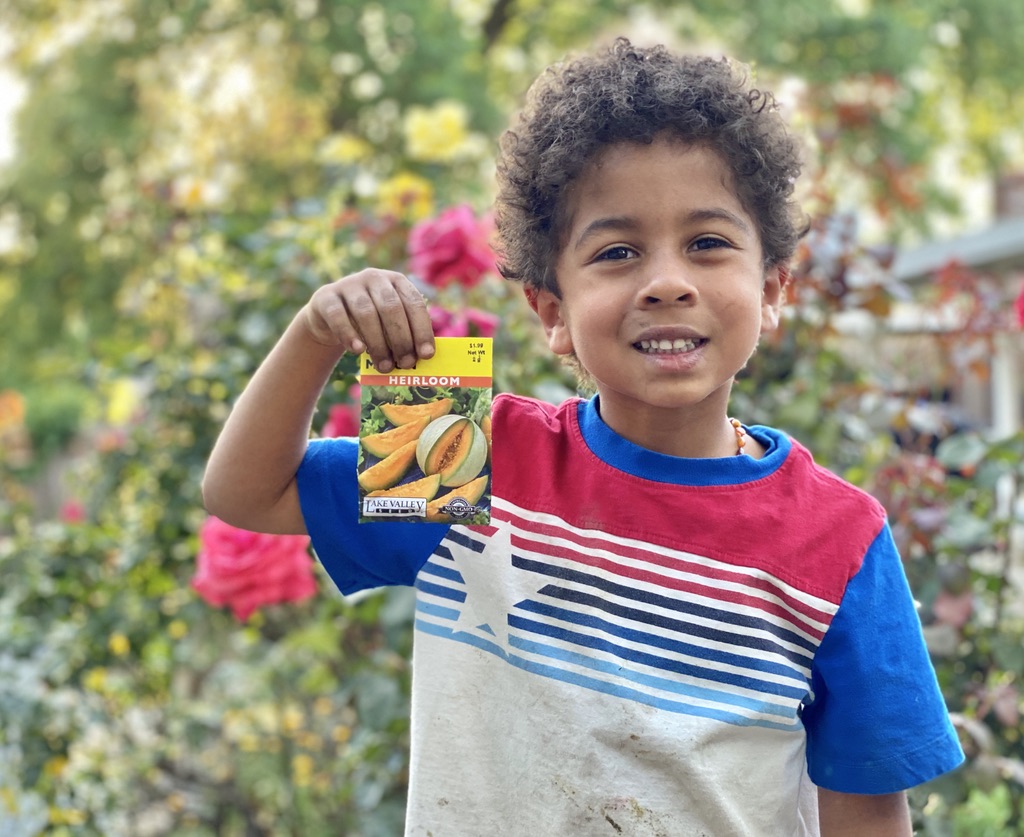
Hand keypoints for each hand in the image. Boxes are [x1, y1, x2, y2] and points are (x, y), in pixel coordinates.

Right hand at [302, 269, 434, 371]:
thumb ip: (405, 333)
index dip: (422, 330)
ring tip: (384, 366)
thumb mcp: (389, 323)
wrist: (330, 318)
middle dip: (401, 339)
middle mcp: (374, 278)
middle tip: (405, 364)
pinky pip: (338, 316)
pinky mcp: (326, 297)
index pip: (414, 303)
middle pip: (391, 308)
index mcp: (396, 281)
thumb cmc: (370, 324)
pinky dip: (349, 334)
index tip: (427, 354)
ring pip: (366, 313)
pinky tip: (358, 350)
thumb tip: (422, 357)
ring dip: (378, 343)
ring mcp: (349, 285)